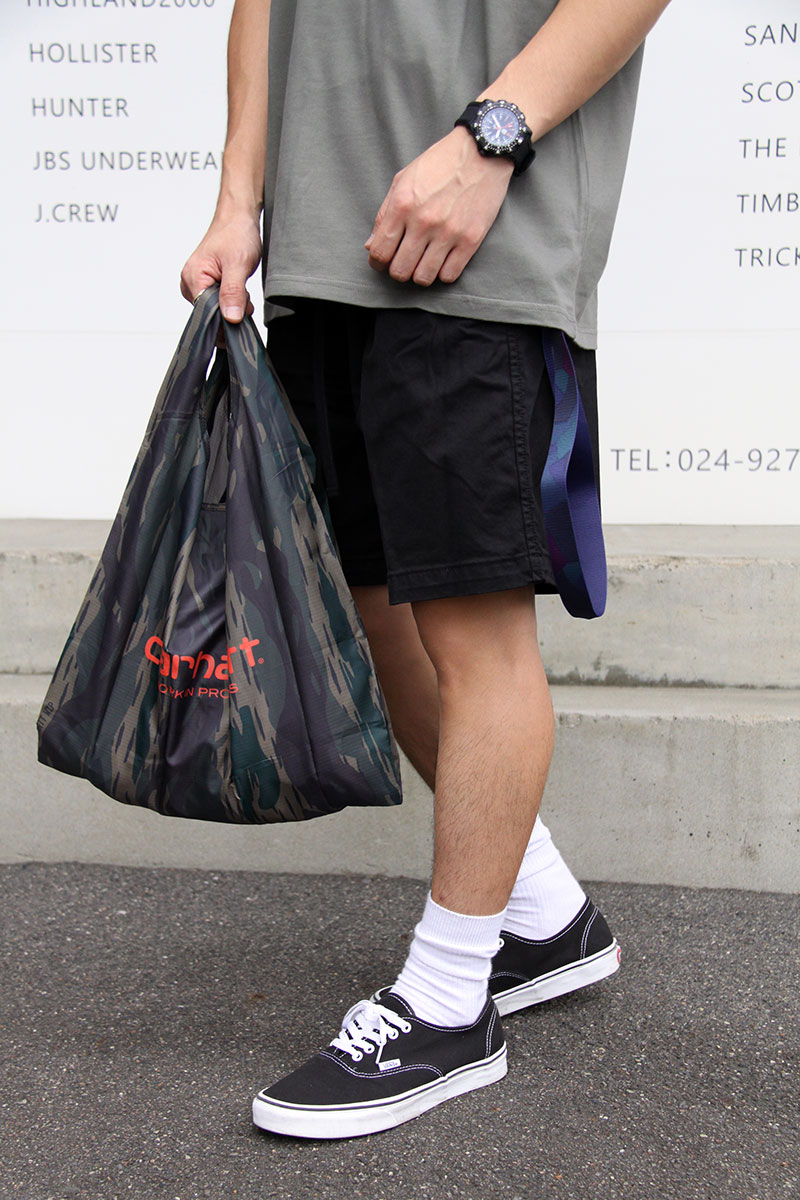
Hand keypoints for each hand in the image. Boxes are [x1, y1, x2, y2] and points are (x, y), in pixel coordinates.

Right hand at [180, 209, 261, 320]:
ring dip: (234, 303)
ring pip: (217, 308)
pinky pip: (219, 301)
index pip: (205, 314)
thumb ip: (233, 292)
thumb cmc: (236, 234)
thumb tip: (231, 317)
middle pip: (211, 313)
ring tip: (240, 285)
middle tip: (244, 293)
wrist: (238, 219)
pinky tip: (238, 288)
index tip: (241, 310)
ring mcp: (197, 282)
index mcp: (192, 277)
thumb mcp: (238, 265)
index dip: (225, 317)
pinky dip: (232, 299)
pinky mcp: (206, 283)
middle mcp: (190, 282)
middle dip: (231, 309)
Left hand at [365, 127, 513, 286]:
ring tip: (423, 262)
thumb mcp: (404, 180)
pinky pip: (449, 275)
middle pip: (400, 271)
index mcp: (403, 205)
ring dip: (420, 274)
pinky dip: (443, 273)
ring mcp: (448, 233)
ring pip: (424, 278)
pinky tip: (442, 260)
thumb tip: (371, 245)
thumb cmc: (439, 164)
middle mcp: (423, 222)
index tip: (382, 262)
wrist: (482, 152)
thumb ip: (384, 214)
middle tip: (404, 261)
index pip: (380, 252)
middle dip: (398, 270)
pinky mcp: (470, 240)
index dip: (377, 263)